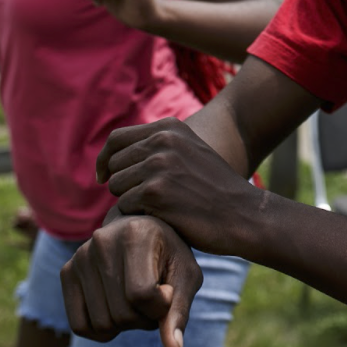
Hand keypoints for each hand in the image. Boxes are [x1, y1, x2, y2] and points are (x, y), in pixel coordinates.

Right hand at [61, 214, 202, 346]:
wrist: (141, 230)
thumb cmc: (169, 254)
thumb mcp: (185, 276)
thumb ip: (179, 311)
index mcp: (135, 234)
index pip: (142, 295)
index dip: (160, 307)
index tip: (167, 291)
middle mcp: (102, 241)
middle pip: (122, 314)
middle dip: (144, 318)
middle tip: (153, 298)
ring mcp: (81, 257)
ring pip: (102, 324)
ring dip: (125, 325)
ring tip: (136, 300)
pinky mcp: (67, 272)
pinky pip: (80, 325)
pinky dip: (102, 331)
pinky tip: (116, 309)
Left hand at [99, 117, 259, 253]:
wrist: (244, 214)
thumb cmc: (214, 190)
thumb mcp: (189, 152)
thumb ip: (158, 147)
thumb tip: (114, 155)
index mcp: (169, 128)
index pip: (116, 139)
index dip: (105, 159)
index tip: (102, 177)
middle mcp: (162, 141)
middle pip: (114, 164)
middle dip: (123, 184)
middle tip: (145, 201)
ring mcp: (158, 165)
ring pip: (116, 186)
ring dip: (130, 201)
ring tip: (158, 208)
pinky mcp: (155, 192)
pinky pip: (124, 206)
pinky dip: (137, 216)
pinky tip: (162, 217)